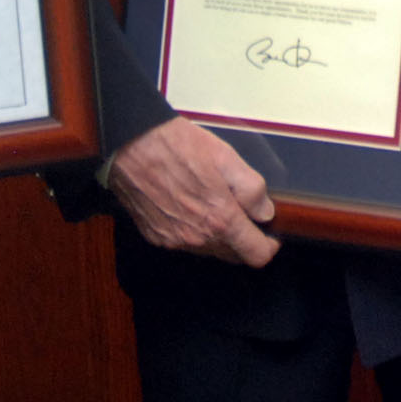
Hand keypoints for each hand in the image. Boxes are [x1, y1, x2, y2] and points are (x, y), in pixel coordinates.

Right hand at [106, 117, 278, 265]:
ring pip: (209, 250)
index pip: (256, 255)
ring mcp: (175, 241)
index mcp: (220, 220)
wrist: (131, 145)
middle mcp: (198, 238)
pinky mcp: (156, 237)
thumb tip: (265, 213)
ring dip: (218, 236)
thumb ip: (251, 189)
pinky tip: (189, 206)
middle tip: (243, 214)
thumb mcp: (226, 158)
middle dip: (243, 240)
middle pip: (233, 256)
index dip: (268, 246)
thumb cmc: (179, 147)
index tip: (269, 234)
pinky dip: (194, 231)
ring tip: (213, 204)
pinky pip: (185, 244)